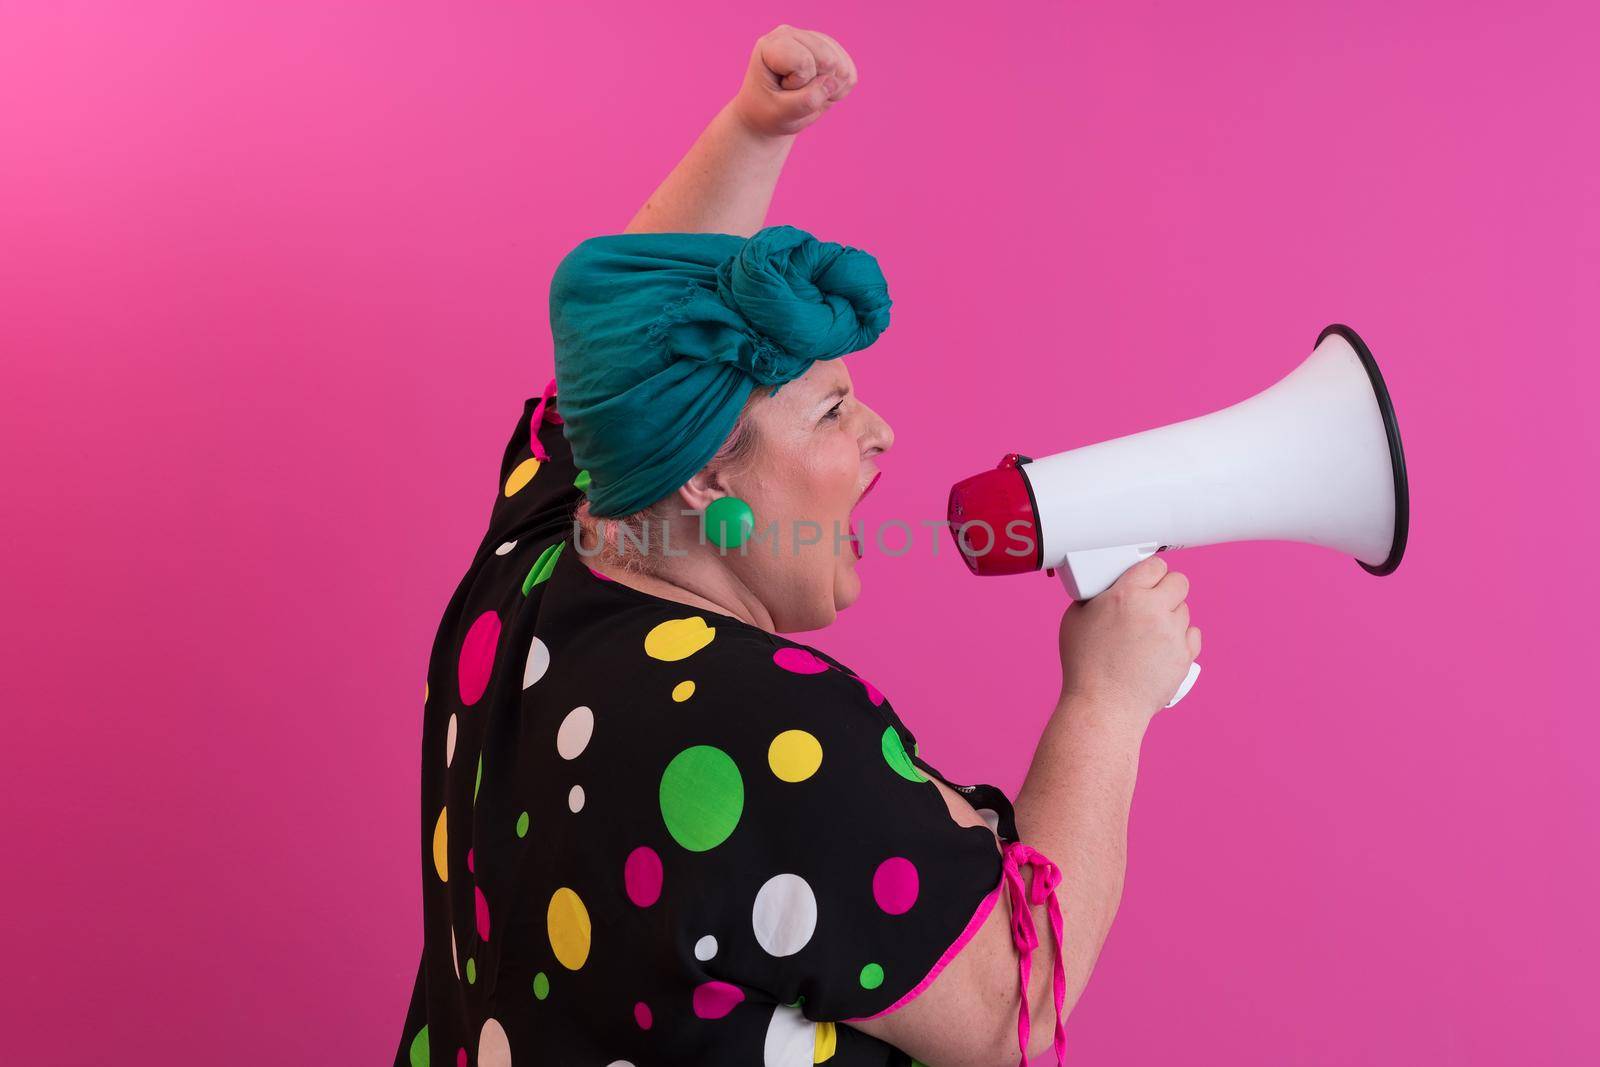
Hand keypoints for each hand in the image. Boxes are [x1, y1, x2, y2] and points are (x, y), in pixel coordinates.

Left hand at [730, 25, 857, 137]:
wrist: (768, 114)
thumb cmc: (768, 112)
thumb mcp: (781, 113)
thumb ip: (806, 100)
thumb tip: (834, 82)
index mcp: (772, 44)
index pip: (803, 61)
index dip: (796, 84)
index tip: (779, 89)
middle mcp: (793, 34)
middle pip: (828, 60)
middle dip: (815, 86)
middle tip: (794, 93)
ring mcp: (813, 40)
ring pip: (842, 67)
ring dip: (828, 90)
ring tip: (805, 93)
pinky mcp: (831, 51)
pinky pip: (850, 74)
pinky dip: (839, 90)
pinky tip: (819, 90)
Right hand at [1058, 555, 1201, 721]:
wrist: (1104, 705)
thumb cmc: (1085, 666)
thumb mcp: (1075, 619)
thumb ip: (1095, 596)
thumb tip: (1107, 588)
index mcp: (1126, 595)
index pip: (1155, 565)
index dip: (1150, 572)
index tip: (1146, 579)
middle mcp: (1154, 610)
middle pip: (1178, 582)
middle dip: (1166, 589)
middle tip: (1152, 602)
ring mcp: (1173, 633)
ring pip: (1184, 609)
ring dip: (1171, 615)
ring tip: (1150, 632)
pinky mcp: (1185, 655)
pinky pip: (1193, 634)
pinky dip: (1181, 638)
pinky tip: (1164, 646)